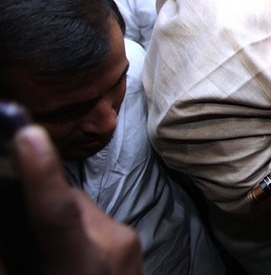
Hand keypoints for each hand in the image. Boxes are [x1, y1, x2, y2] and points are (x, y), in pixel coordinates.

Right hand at [9, 125, 141, 274]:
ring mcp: (128, 244)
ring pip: (80, 209)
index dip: (41, 173)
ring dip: (59, 220)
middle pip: (67, 201)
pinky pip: (96, 222)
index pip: (57, 213)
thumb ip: (10, 262)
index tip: (28, 134)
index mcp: (81, 268)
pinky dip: (76, 231)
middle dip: (39, 201)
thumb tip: (11, 220)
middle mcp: (113, 247)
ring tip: (45, 254)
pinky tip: (67, 256)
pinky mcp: (134, 244)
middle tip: (18, 223)